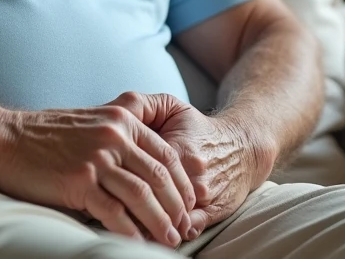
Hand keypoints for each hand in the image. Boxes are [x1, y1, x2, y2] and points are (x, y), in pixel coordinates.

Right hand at [0, 100, 196, 247]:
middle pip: (159, 176)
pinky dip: (129, 232)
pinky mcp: (79, 181)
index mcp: (122, 120)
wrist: (4, 139)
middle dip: (177, 206)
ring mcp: (97, 158)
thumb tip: (146, 165)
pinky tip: (136, 243)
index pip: (166, 154)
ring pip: (142, 196)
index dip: (182, 183)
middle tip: (184, 227)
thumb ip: (120, 134)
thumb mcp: (92, 120)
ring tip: (168, 239)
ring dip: (160, 222)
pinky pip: (113, 212)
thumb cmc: (46, 135)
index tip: (189, 203)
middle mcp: (114, 136)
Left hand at [111, 92, 267, 237]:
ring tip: (125, 226)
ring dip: (146, 222)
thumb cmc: (199, 129)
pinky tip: (152, 234)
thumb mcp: (174, 109)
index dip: (119, 177)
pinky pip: (187, 228)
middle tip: (105, 207)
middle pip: (151, 195)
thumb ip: (143, 109)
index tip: (100, 182)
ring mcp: (203, 194)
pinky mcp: (213, 210)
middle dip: (127, 204)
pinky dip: (169, 232)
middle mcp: (191, 171)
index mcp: (176, 146)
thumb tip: (114, 124)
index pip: (140, 168)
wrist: (244, 145)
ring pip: (167, 215)